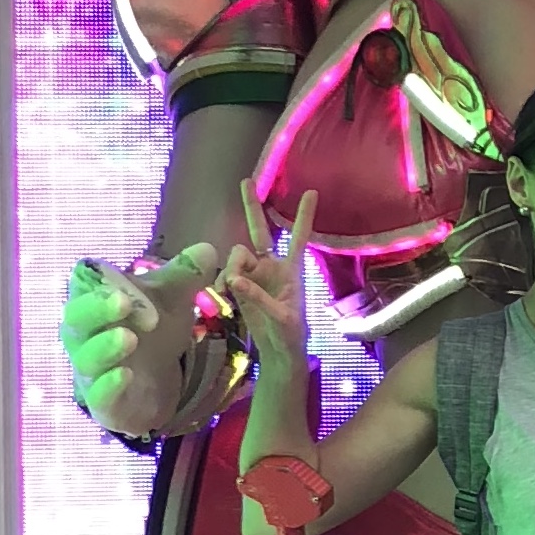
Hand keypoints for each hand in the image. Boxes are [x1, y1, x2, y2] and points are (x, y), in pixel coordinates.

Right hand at [61, 242, 222, 428]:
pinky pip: (98, 393)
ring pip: (86, 356)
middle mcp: (83, 333)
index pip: (83, 282)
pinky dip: (109, 384)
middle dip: (97, 308)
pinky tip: (125, 375)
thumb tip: (208, 249)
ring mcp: (90, 368)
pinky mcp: (101, 400)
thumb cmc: (151, 332)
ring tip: (129, 338)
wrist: (153, 384)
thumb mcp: (170, 302)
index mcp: (95, 300)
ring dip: (105, 346)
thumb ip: (185, 277)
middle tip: (123, 301)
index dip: (100, 279)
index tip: (126, 279)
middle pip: (76, 317)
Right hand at [219, 185, 316, 376]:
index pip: (298, 237)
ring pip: (237, 255)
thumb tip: (234, 279)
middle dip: (252, 206)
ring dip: (231, 268)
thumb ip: (258, 298)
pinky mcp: (240, 286)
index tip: (312, 192)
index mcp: (292, 270)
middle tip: (245, 181)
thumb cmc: (291, 336)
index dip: (303, 216)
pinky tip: (223, 295)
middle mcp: (272, 266)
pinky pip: (226, 274)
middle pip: (261, 230)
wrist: (279, 352)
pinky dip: (222, 282)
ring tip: (230, 290)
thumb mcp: (282, 318)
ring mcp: (255, 275)